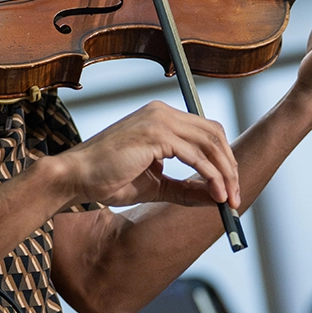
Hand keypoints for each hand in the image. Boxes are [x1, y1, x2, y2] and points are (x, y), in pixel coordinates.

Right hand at [50, 101, 238, 209]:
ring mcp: (158, 120)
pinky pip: (195, 155)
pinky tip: (216, 194)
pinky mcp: (155, 134)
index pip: (206, 132)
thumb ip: (185, 188)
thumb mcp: (156, 185)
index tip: (230, 188)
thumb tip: (218, 196)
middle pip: (214, 133)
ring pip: (210, 143)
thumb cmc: (108, 179)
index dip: (223, 159)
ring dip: (225, 173)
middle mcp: (162, 112)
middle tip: (235, 197)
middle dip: (230, 167)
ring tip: (229, 200)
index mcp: (160, 118)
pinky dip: (210, 176)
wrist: (76, 178)